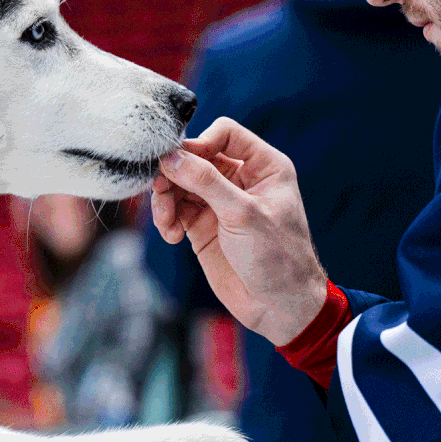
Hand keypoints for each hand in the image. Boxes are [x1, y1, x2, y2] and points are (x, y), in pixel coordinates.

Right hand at [151, 117, 328, 344]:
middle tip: (161, 191)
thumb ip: (207, 182)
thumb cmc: (278, 258)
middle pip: (195, 158)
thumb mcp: (243, 214)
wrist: (279, 307)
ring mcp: (220, 203)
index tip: (182, 162)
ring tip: (166, 221)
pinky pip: (175, 209)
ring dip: (166, 198)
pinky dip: (166, 218)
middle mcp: (241, 180)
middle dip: (175, 174)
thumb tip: (171, 157)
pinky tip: (170, 236)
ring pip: (180, 183)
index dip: (200, 143)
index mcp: (264, 167)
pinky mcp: (203, 226)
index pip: (225, 134)